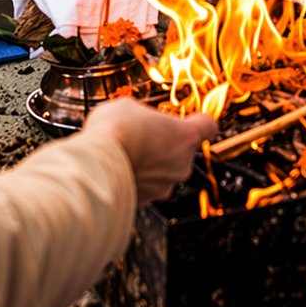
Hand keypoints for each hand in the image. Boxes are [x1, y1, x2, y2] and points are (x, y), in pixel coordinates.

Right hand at [84, 99, 216, 204]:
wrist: (97, 168)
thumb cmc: (116, 132)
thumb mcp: (128, 106)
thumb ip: (142, 113)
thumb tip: (135, 117)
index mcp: (185, 135)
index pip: (208, 126)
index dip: (200, 121)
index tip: (193, 118)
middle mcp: (182, 164)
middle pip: (181, 150)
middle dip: (164, 142)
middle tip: (142, 134)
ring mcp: (165, 185)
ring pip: (163, 171)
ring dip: (149, 163)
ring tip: (125, 151)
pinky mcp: (147, 201)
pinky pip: (146, 186)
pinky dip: (135, 178)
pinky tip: (119, 168)